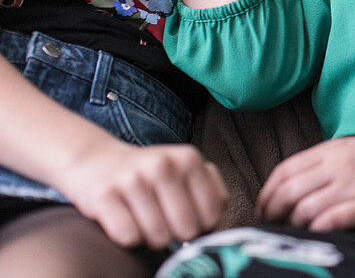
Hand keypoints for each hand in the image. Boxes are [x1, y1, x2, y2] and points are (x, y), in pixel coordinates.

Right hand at [54, 140, 227, 248]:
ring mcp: (132, 178)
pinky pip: (128, 237)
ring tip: (144, 220)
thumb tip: (215, 231)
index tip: (189, 219)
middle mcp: (162, 164)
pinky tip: (125, 220)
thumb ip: (210, 196)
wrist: (96, 161)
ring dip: (151, 238)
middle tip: (164, 221)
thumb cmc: (149, 176)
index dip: (202, 225)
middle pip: (186, 229)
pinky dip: (128, 238)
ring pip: (157, 236)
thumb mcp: (185, 174)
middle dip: (176, 234)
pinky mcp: (104, 195)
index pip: (212, 214)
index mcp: (189, 159)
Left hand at [256, 133, 354, 231]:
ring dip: (295, 225)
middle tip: (272, 226)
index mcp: (335, 149)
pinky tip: (319, 234)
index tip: (263, 209)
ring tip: (296, 233)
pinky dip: (318, 230)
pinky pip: (332, 220)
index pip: (285, 170)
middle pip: (288, 191)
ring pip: (305, 208)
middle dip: (273, 213)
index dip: (267, 193)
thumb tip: (299, 187)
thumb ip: (330, 164)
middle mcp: (341, 164)